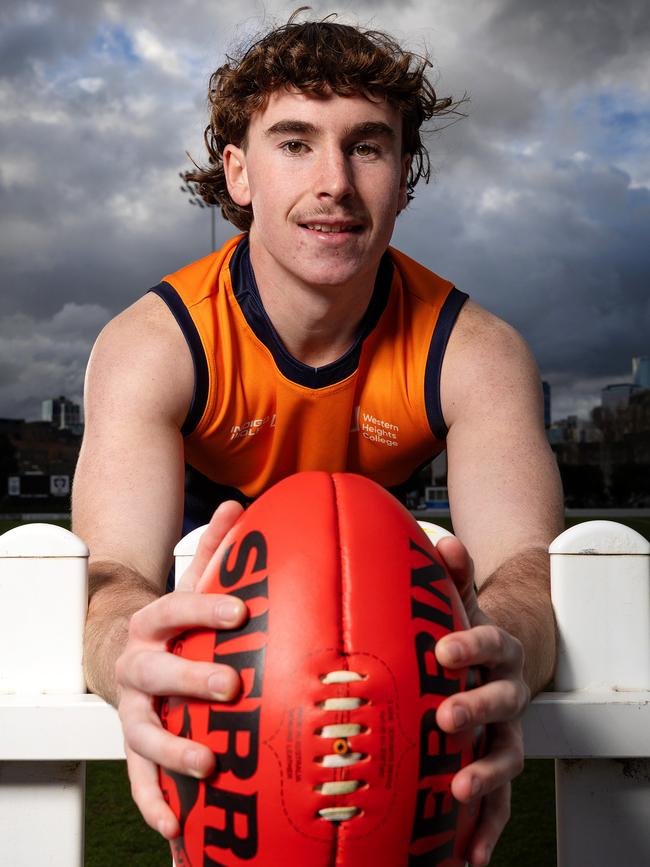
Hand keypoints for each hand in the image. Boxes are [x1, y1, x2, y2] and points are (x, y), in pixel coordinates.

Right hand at [115, 501, 246, 838]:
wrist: (119, 654)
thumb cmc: (172, 625)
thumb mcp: (189, 587)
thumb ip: (214, 551)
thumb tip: (239, 505)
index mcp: (155, 623)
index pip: (175, 608)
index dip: (205, 607)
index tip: (242, 611)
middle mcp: (138, 665)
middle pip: (156, 671)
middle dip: (190, 678)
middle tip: (230, 685)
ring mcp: (133, 709)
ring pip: (144, 731)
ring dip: (172, 750)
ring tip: (208, 765)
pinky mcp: (134, 745)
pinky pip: (139, 778)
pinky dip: (154, 802)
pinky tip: (177, 826)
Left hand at [434, 536, 528, 866]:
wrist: (499, 662)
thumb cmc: (467, 633)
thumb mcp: (459, 601)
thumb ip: (451, 575)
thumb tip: (441, 540)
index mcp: (499, 648)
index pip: (491, 642)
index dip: (471, 645)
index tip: (444, 649)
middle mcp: (510, 690)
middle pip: (502, 701)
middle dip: (477, 710)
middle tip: (447, 718)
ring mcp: (508, 731)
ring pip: (507, 754)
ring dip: (486, 774)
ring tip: (460, 791)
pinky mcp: (498, 763)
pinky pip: (498, 798)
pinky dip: (487, 824)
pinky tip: (466, 852)